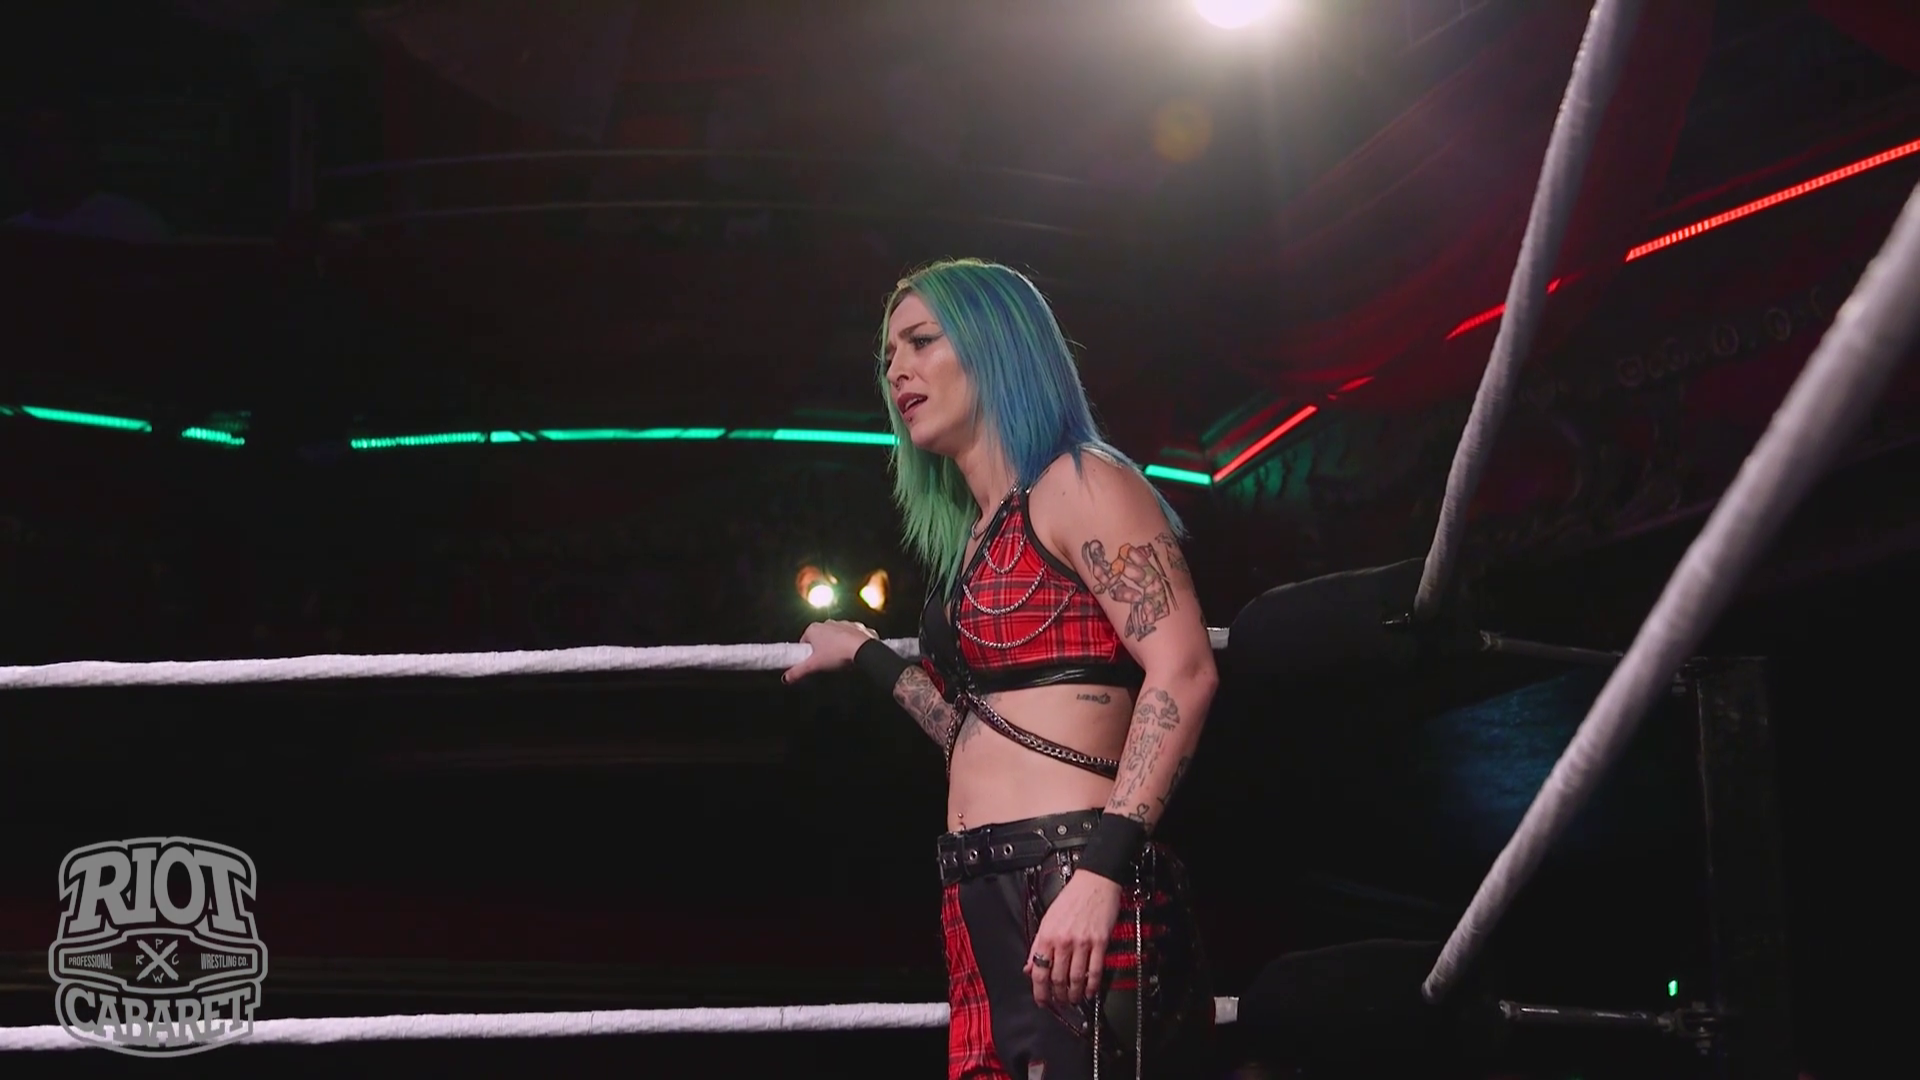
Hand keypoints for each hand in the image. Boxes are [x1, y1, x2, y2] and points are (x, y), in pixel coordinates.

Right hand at [782, 619, 878, 683]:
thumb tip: (785, 678)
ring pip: (836, 635)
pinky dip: (852, 642)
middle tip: (825, 661)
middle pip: (820, 636)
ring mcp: (844, 623)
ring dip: (837, 644)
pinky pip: (852, 635)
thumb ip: (798, 671)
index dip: (806, 652)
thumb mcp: (814, 666)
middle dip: (822, 647)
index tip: (811, 661)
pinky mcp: (858, 627)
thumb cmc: (836, 654)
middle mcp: (828, 622)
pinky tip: (852, 652)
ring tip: (840, 658)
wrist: (863, 649)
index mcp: (815, 628)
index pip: (804, 640)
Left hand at [1024, 869, 1123, 1005]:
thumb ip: (1038, 945)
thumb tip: (1030, 967)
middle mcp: (1063, 941)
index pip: (1039, 971)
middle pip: (1057, 978)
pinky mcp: (1100, 943)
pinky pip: (1095, 971)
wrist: (1095, 881)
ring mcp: (1083, 943)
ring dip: (1074, 994)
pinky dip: (1092, 986)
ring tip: (1073, 1000)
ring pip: (1076, 978)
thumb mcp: (1048, 919)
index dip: (1039, 991)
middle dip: (1057, 996)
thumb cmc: (1071, 897)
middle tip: (1059, 1003)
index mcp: (1047, 935)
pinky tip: (1090, 992)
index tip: (1041, 1000)